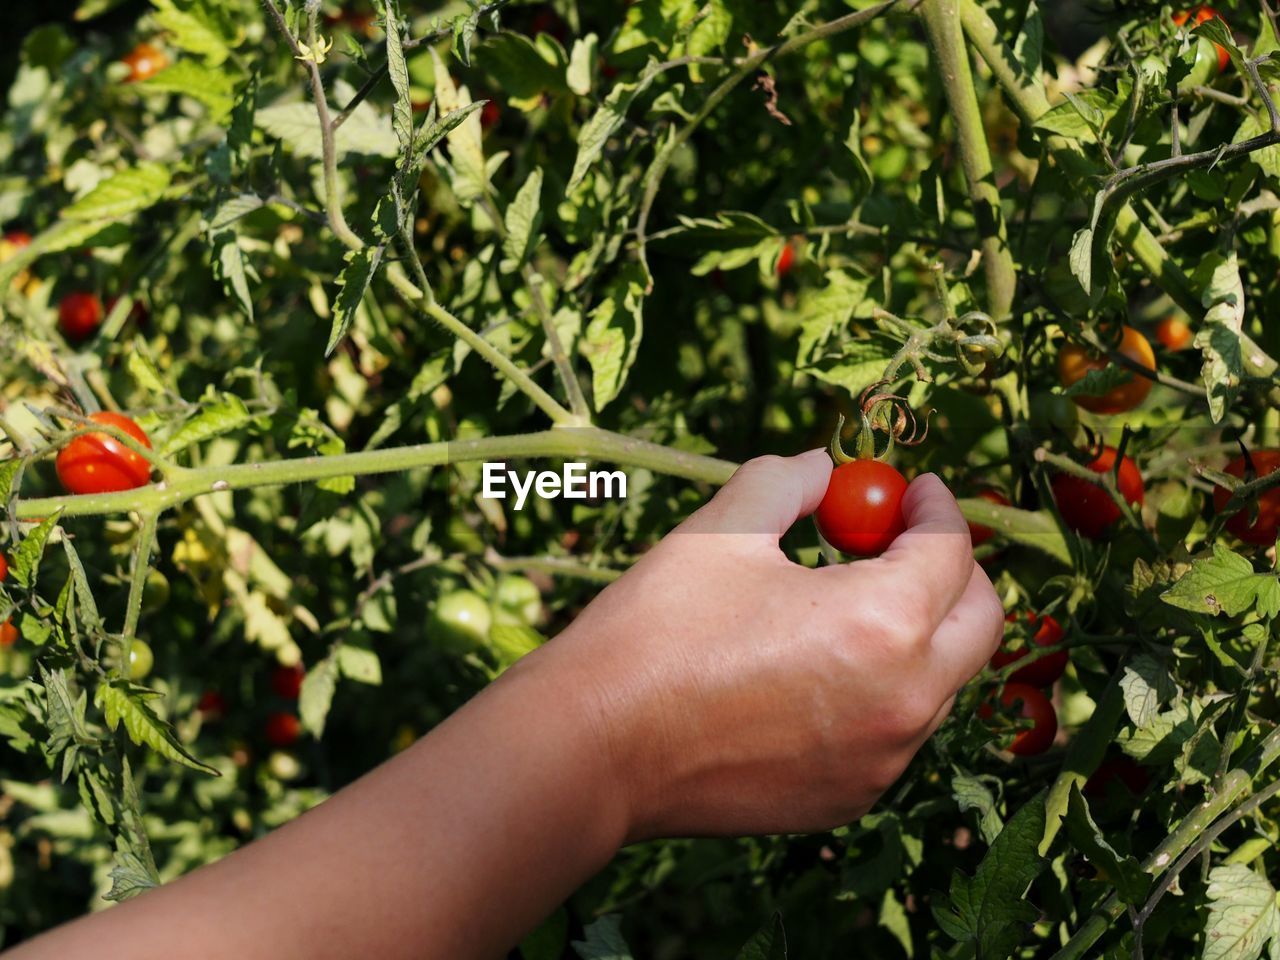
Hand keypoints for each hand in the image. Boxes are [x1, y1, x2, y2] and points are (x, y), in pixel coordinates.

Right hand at [543, 450, 1003, 840]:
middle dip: (954, 572)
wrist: (596, 749)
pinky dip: (880, 688)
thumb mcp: (723, 530)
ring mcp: (881, 761)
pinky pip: (894, 730)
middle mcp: (904, 701)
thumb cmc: (656, 631)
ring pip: (940, 681)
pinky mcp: (850, 797)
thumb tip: (824, 469)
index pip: (951, 552)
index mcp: (883, 623)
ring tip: (844, 601)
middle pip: (980, 624)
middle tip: (902, 543)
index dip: (937, 509)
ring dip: (916, 632)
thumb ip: (789, 481)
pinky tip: (815, 667)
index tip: (915, 490)